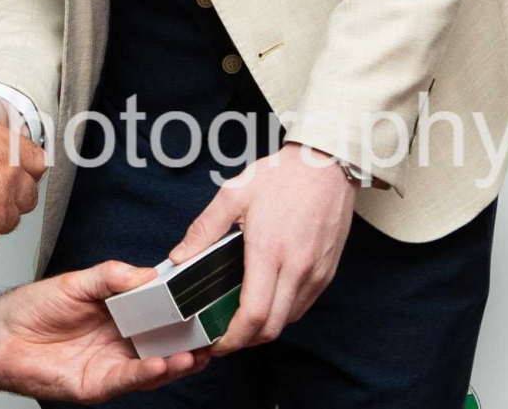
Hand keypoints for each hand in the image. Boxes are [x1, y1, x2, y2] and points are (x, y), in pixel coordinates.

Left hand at [0, 261, 207, 403]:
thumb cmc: (32, 307)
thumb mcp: (78, 282)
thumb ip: (114, 277)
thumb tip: (151, 273)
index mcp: (120, 314)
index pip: (160, 313)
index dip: (183, 310)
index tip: (206, 302)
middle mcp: (121, 342)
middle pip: (164, 343)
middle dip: (191, 341)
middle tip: (214, 333)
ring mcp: (111, 365)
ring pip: (153, 367)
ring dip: (177, 361)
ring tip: (196, 352)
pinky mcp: (96, 385)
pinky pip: (127, 379)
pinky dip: (147, 373)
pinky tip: (162, 364)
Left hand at [168, 144, 356, 351]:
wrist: (328, 165)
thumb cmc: (282, 175)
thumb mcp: (233, 193)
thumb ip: (204, 229)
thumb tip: (179, 257)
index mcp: (268, 250)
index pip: (254, 314)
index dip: (233, 338)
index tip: (216, 342)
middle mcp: (296, 268)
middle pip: (272, 328)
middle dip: (245, 341)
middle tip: (223, 337)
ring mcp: (315, 273)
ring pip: (289, 320)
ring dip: (264, 329)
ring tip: (240, 318)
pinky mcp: (327, 272)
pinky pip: (302, 306)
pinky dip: (282, 313)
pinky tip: (266, 299)